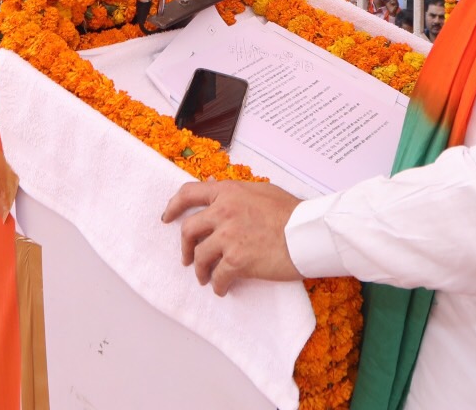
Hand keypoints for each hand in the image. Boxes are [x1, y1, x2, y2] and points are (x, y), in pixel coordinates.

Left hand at [162, 181, 302, 294]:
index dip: (173, 207)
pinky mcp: (237, 260)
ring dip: (200, 270)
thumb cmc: (293, 212)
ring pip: (200, 256)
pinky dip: (217, 285)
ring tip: (205, 278)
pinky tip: (222, 288)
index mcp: (229, 192)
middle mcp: (224, 212)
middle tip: (188, 257)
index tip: (167, 218)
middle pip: (189, 230)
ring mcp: (229, 236)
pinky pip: (218, 276)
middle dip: (186, 246)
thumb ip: (236, 192)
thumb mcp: (261, 191)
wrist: (308, 233)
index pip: (189, 193)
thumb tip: (214, 187)